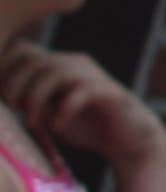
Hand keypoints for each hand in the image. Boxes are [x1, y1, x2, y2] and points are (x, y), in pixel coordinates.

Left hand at [0, 40, 165, 171]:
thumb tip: (3, 97)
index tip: (3, 100)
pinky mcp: (109, 93)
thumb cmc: (85, 126)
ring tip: (34, 122)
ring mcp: (93, 76)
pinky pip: (80, 91)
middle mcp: (75, 64)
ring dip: (35, 98)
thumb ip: (29, 100)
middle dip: (15, 86)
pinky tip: (58, 126)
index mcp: (58, 64)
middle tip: (15, 111)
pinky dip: (63, 110)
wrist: (127, 140)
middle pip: (33, 59)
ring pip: (54, 72)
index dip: (5, 71)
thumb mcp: (48, 112)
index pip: (21, 51)